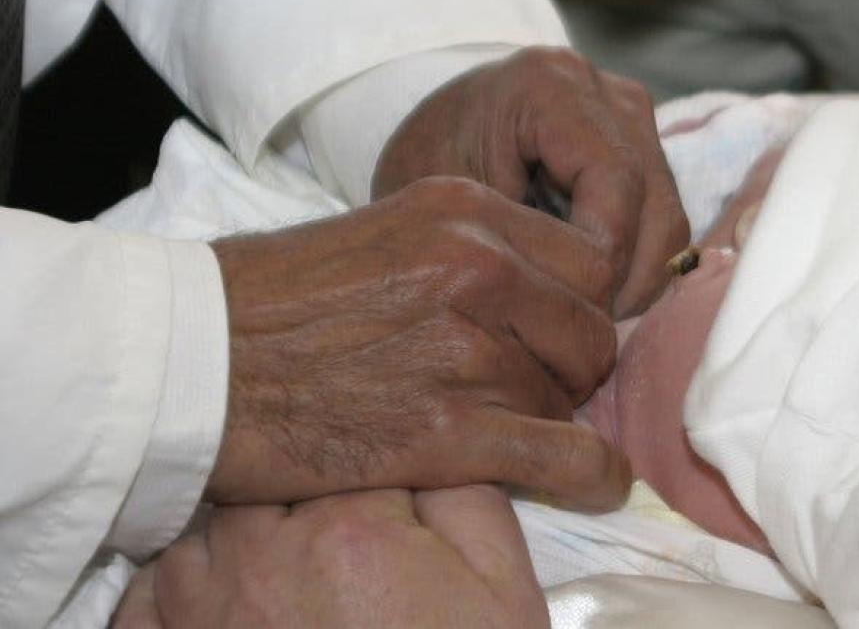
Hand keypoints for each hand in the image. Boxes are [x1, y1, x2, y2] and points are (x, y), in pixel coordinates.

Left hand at [113, 487, 547, 627]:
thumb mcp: (505, 591)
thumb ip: (472, 501)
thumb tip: (438, 452)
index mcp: (349, 527)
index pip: (352, 451)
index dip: (376, 472)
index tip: (391, 504)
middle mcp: (262, 558)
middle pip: (267, 481)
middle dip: (303, 500)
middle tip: (344, 548)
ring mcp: (204, 612)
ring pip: (202, 532)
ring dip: (237, 543)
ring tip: (287, 578)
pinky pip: (148, 599)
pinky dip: (177, 594)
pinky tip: (227, 608)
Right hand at [206, 176, 630, 508]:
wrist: (189, 361)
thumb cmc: (273, 299)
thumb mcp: (387, 230)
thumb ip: (470, 250)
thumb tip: (537, 290)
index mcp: (465, 211)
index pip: (589, 261)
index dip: (578, 304)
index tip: (552, 330)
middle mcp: (479, 269)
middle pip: (591, 327)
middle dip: (572, 363)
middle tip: (529, 382)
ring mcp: (466, 348)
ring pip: (567, 393)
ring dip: (546, 414)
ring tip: (494, 420)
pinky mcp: (448, 428)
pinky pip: (562, 454)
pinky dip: (589, 474)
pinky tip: (596, 481)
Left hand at [374, 48, 689, 317]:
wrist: (431, 146)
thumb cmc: (423, 177)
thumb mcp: (449, 211)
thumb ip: (515, 244)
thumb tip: (584, 305)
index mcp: (550, 85)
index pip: (614, 186)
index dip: (602, 264)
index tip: (568, 317)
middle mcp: (606, 91)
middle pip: (655, 207)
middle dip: (624, 284)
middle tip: (581, 337)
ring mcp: (633, 117)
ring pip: (668, 223)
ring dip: (636, 284)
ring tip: (585, 324)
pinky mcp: (644, 148)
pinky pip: (661, 223)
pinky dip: (636, 270)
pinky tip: (593, 300)